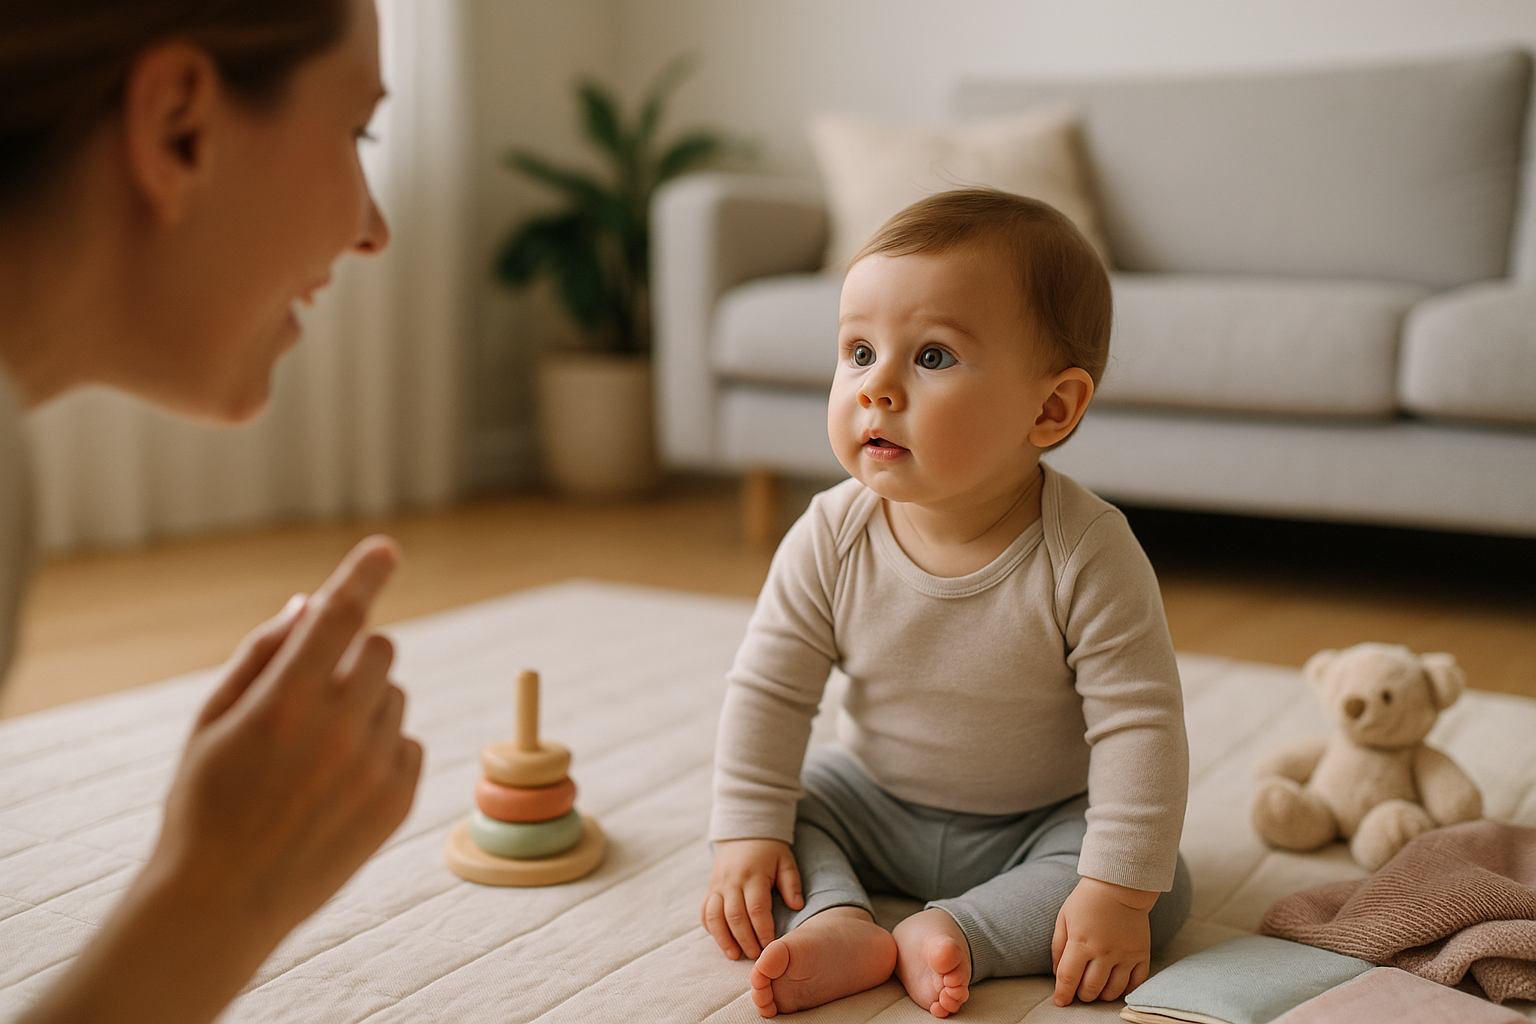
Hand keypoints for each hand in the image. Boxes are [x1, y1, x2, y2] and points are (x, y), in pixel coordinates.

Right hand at [21, 536, 422, 1023]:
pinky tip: (339, 783)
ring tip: (318, 753)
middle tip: (316, 689)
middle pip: (381, 649)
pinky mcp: (399, 799)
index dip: (363, 576)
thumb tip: (308, 605)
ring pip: (396, 696)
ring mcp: (374, 767)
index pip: (339, 617)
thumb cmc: (206, 801)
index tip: (386, 549)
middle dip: (354, 655)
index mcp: (285, 703)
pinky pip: (410, 742)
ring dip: (367, 704)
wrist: (224, 901)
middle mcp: (338, 729)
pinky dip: (383, 748)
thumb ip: (262, 655)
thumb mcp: (212, 721)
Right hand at [701, 838, 803, 959]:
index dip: (763, 930)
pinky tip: (721, 940)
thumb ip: (791, 883)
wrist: (743, 831)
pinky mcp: (710, 888)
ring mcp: (717, 885)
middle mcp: (732, 881)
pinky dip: (710, 928)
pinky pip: (704, 911)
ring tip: (734, 955)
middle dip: (745, 940)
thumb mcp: (785, 861)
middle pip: (735, 916)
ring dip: (723, 938)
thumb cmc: (769, 850)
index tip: (771, 946)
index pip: (756, 909)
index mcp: (753, 875)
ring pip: (715, 916)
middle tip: (756, 956)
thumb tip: (797, 906)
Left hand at [1050, 876, 1156, 1006]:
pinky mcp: (1141, 954)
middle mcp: (1104, 952)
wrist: (1120, 885)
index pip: (1069, 978)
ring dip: (1101, 995)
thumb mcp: (1064, 918)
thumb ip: (1058, 947)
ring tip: (1096, 989)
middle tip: (1078, 992)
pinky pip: (1136, 982)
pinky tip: (1116, 986)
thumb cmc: (1087, 900)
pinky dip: (1125, 990)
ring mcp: (1125, 954)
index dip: (1062, 994)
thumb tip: (1058, 974)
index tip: (1060, 1001)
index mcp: (1081, 943)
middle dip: (1081, 995)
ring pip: (1113, 990)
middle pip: (1091, 988)